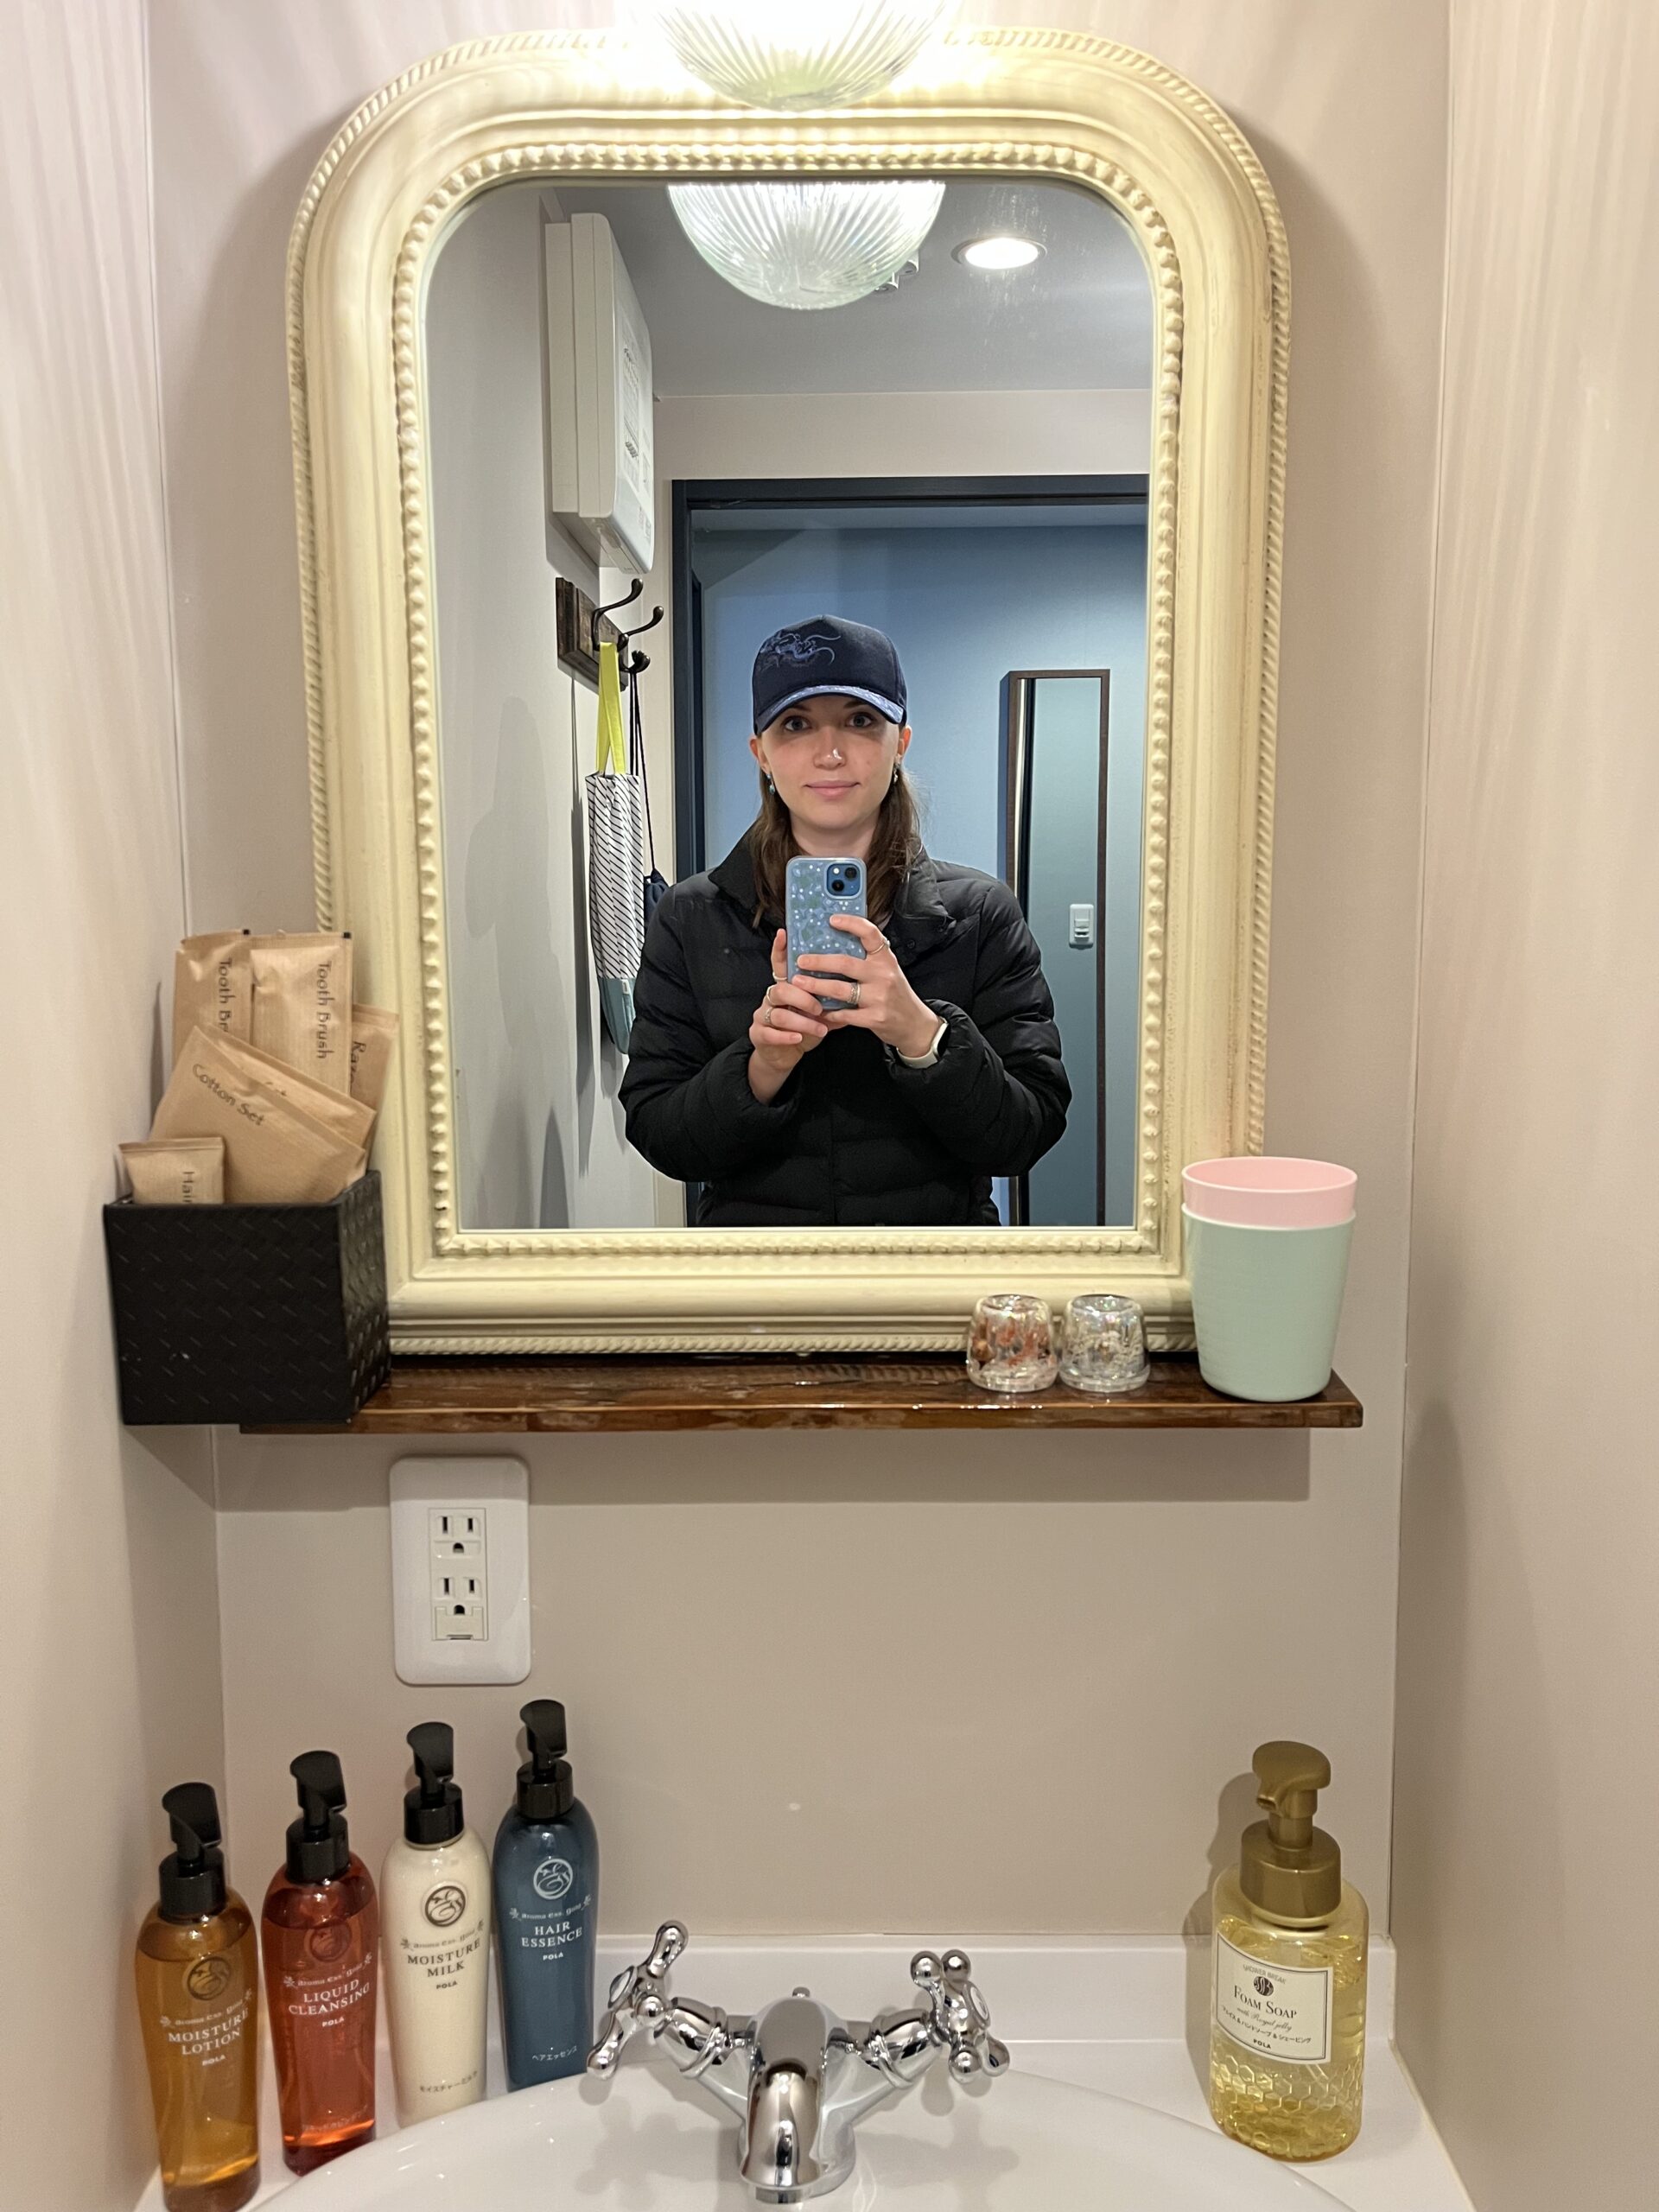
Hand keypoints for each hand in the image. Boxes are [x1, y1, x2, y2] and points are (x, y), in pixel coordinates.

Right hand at [748, 930, 829, 1101]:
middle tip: (820, 1007)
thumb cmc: (804, 1028)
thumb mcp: (819, 1013)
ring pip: (778, 1013)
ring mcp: (763, 1015)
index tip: (784, 933)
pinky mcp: (759, 1034)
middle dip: (802, 997)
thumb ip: (830, 999)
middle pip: (781, 988)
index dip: (780, 949)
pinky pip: (770, 1033)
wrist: (785, 1055)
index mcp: (786, 987)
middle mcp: (771, 998)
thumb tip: (856, 986)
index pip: (781, 964)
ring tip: (819, 1029)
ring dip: (801, 1021)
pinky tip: (798, 1038)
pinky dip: (786, 1036)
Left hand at [796, 915, 939, 1057]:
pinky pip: (844, 1014)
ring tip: (799, 983)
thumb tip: (836, 942)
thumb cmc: (896, 994)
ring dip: (816, 986)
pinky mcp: (874, 1018)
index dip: (851, 924)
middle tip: (800, 960)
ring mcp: (879, 997)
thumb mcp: (888, 970)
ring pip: (840, 990)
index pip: (870, 934)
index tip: (832, 920)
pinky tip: (817, 1010)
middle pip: (846, 963)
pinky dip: (828, 1012)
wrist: (914, 1023)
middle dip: (819, 962)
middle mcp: (883, 975)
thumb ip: (868, 959)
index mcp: (885, 959)